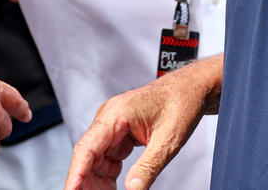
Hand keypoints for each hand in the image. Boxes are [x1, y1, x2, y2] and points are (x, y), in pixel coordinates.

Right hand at [65, 55, 221, 189]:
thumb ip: (148, 167)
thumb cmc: (181, 103)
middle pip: (88, 156)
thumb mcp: (168, 140)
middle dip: (86, 182)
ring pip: (96, 159)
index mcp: (116, 114)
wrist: (192, 88)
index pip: (87, 148)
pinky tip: (111, 189)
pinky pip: (108, 157)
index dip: (76, 174)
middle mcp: (109, 118)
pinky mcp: (120, 132)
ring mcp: (113, 126)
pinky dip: (108, 175)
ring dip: (97, 181)